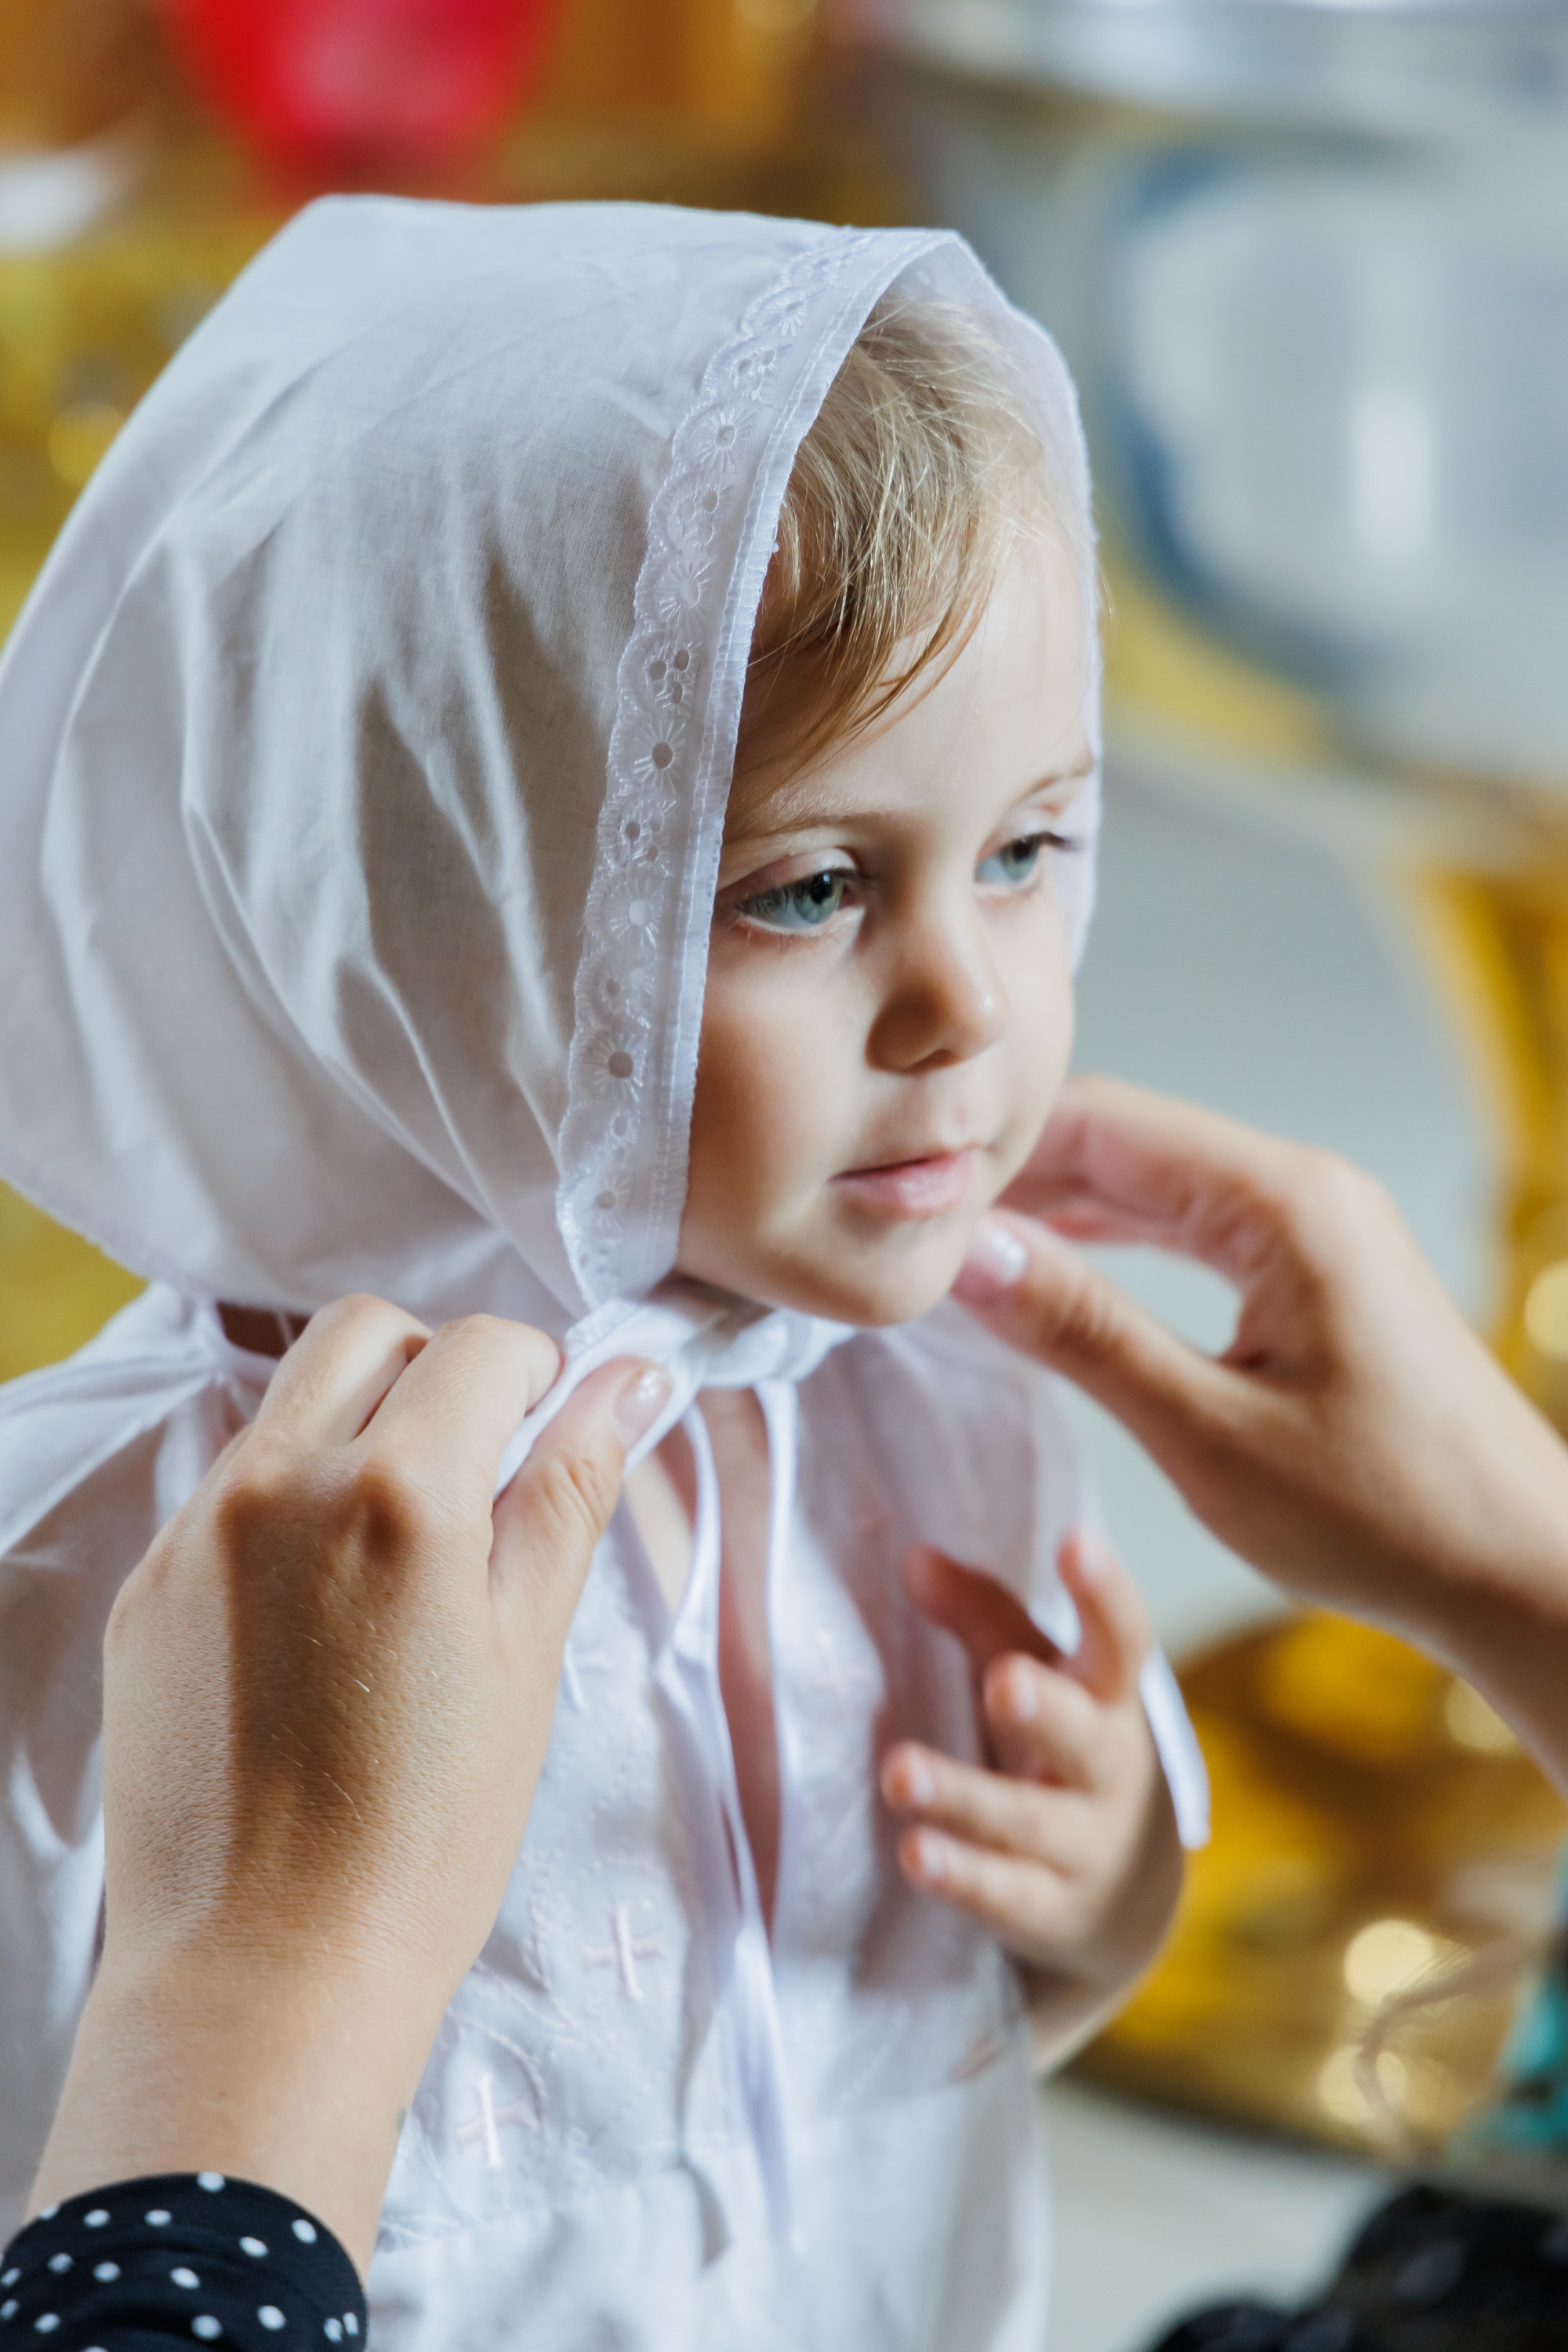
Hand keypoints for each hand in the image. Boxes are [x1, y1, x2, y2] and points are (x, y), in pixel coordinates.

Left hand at [29, 1297, 669, 2268]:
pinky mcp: (149, 1586)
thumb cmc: (425, 1837)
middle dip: (437, 1368)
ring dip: (358, 1425)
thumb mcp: (529, 1654)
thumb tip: (630, 1379)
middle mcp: (280, 1482)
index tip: (553, 1429)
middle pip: (368, 1331)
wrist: (264, 1974)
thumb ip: (570, 1493)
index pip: (483, 1344)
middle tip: (481, 1467)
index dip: (539, 1373)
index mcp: (399, 1494)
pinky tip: (325, 1613)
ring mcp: (198, 1530)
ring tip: (401, 1549)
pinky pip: (228, 1485)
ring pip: (289, 1400)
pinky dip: (289, 1502)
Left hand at [880, 1531, 1182, 2063]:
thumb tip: (913, 1557)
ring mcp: (1085, 1847)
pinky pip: (1005, 1895)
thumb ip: (981, 1616)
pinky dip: (961, 1876)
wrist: (1125, 1894)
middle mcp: (1108, 1771)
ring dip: (963, 1797)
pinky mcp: (1050, 1911)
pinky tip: (915, 1854)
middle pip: (1083, 1738)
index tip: (1077, 1544)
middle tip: (1003, 1682)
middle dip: (1045, 1710)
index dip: (1104, 1593)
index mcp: (1109, 1697)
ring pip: (1027, 1822)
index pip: (1122, 1640)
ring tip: (899, 1772)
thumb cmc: (1060, 1748)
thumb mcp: (1038, 1675)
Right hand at [952, 1073, 1567, 1791]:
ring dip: (1058, 1210)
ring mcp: (1314, 1228)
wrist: (1522, 1569)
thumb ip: (1084, 1332)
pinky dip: (1115, 1245)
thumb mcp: (1209, 1433)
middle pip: (1123, 1141)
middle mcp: (1301, 1189)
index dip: (991, 1150)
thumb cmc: (1387, 1516)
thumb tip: (970, 1253)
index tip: (899, 1191)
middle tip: (904, 1219)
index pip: (1101, 1122)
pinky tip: (1049, 1277)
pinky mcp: (1317, 1274)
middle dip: (1013, 1174)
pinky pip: (1191, 1227)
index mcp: (1281, 1204)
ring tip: (954, 1248)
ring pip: (1152, 1184)